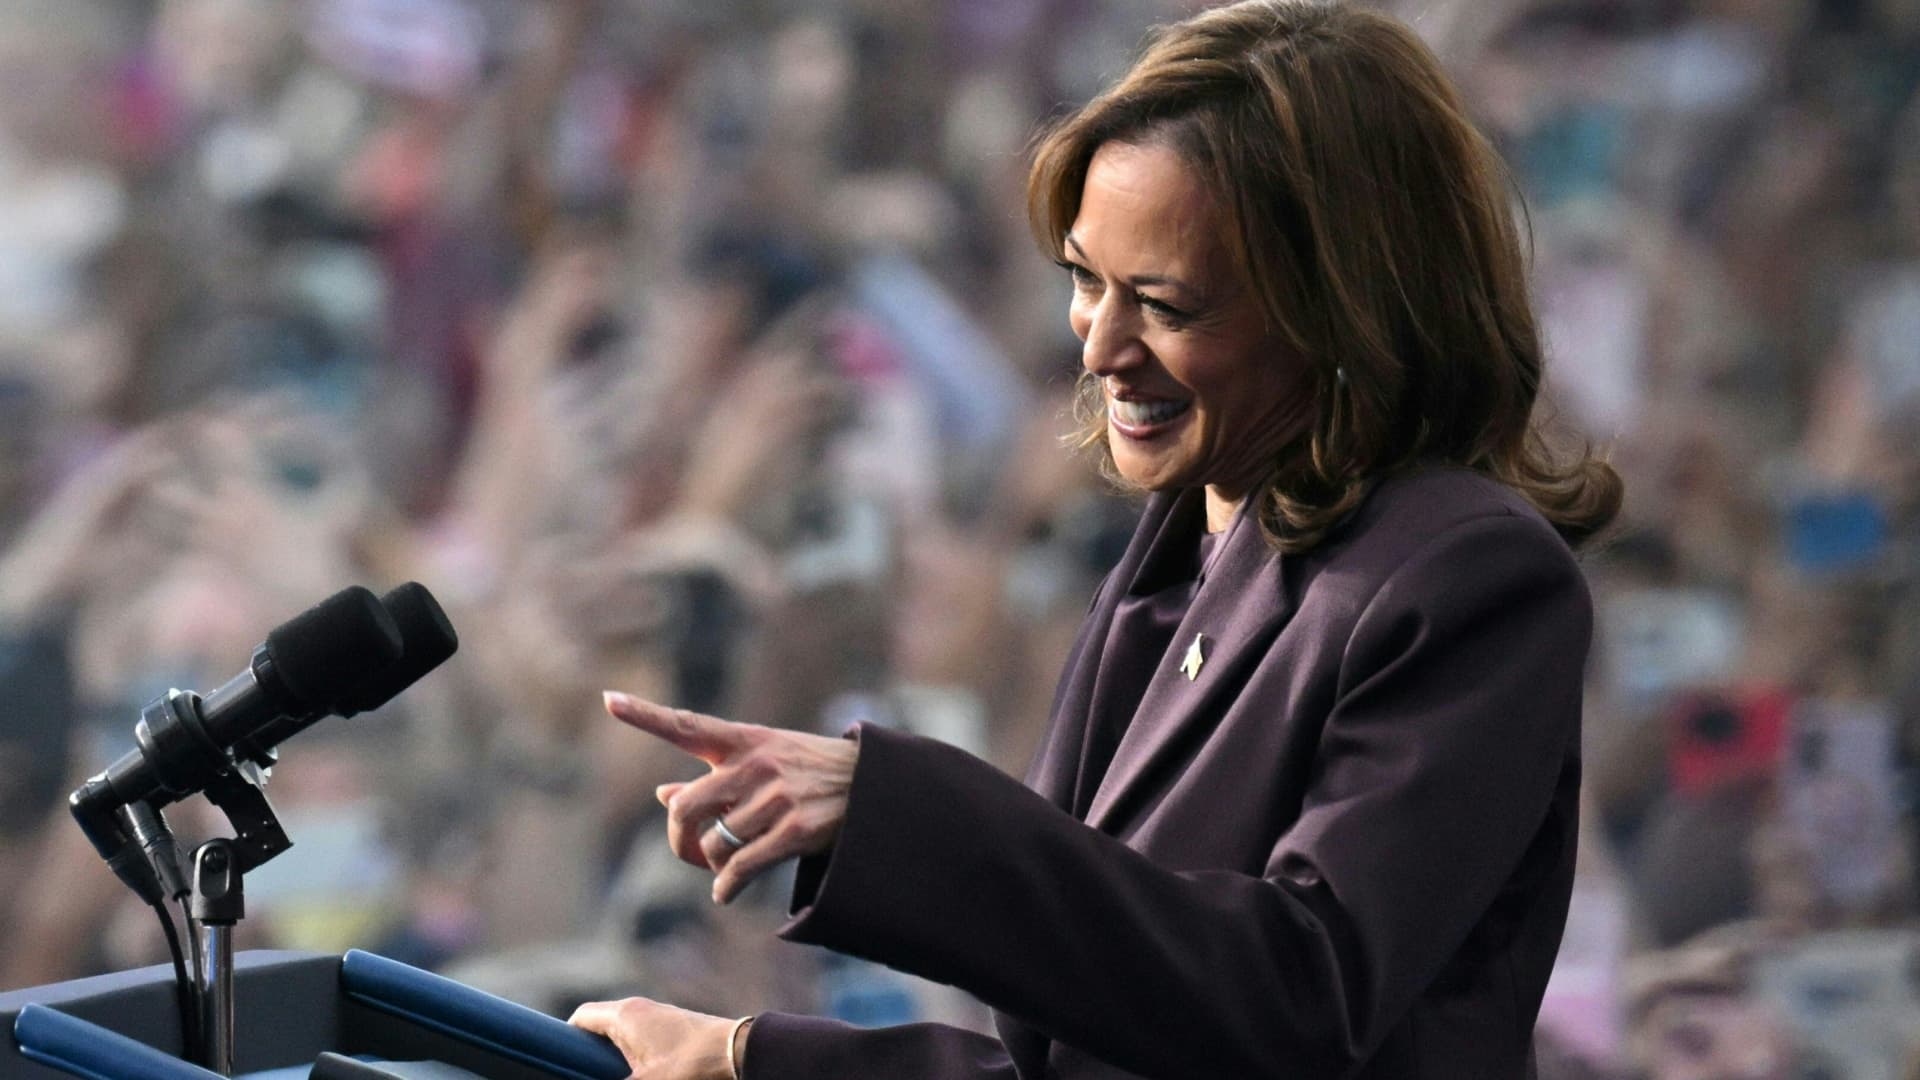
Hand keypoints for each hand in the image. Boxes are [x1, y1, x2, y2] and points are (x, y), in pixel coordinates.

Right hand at [568, 996, 738, 1079]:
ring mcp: (661, 1017)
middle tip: (586, 1074)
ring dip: (615, 1058)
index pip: (582, 1018)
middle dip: (591, 1054)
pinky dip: (636, 1057)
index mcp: (625, 1015)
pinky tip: (640, 1075)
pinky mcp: (678, 1029)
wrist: (740, 1054)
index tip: (560, 1062)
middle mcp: (640, 1009)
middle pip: (602, 1027)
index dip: (566, 1040)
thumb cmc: (690, 1067)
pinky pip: (644, 1041)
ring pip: (624, 1035)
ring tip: (612, 1075)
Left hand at [604, 690, 857, 903]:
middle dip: (677, 840)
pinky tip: (728, 892)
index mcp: (742, 740)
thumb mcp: (763, 760)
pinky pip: (740, 869)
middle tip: (689, 852)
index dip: (644, 714)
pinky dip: (726, 887)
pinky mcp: (793, 831)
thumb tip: (662, 794)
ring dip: (712, 866)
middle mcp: (754, 765)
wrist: (871, 783)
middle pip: (684, 807)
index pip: (684, 725)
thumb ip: (714, 777)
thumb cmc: (806, 770)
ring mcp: (774, 799)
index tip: (609, 699)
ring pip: (714, 845)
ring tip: (723, 868)